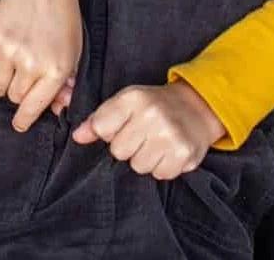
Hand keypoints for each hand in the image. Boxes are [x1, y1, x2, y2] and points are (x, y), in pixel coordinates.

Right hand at [0, 0, 81, 131]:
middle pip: (14, 97)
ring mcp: (10, 50)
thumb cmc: (61, 16)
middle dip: (15, 94)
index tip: (19, 123)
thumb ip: (66, 79)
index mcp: (56, 70)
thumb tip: (60, 107)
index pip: (33, 108)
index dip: (24, 119)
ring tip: (5, 74)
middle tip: (18, 83)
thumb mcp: (73, 48)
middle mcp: (32, 64)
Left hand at [71, 81, 225, 179]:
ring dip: (145, 159)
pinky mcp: (184, 153)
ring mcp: (169, 134)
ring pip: (138, 166)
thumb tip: (77, 136)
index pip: (101, 128)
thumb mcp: (125, 102)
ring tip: (155, 143)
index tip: (121, 126)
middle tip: (142, 135)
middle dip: (128, 147)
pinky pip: (160, 174)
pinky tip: (167, 151)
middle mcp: (151, 114)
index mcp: (132, 98)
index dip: (108, 132)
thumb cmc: (153, 105)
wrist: (196, 107)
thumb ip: (99, 119)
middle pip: (119, 151)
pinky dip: (162, 167)